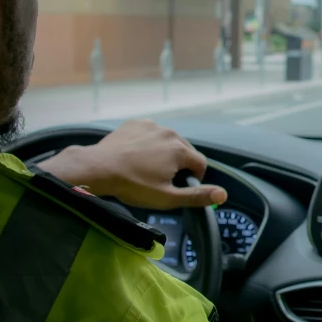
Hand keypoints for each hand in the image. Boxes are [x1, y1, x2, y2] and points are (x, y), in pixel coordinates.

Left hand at [38, 120, 227, 209]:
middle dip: (179, 165)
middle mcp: (170, 133)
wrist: (98, 168)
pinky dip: (149, 143)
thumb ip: (197, 196)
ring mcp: (152, 125)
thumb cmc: (133, 185)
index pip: (200, 164)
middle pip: (185, 151)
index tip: (180, 187)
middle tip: (162, 180)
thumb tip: (223, 194)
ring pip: (168, 141)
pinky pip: (151, 133)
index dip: (194, 178)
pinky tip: (137, 156)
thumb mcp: (167, 198)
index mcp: (180, 150)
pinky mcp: (136, 123)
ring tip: (148, 168)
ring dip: (165, 153)